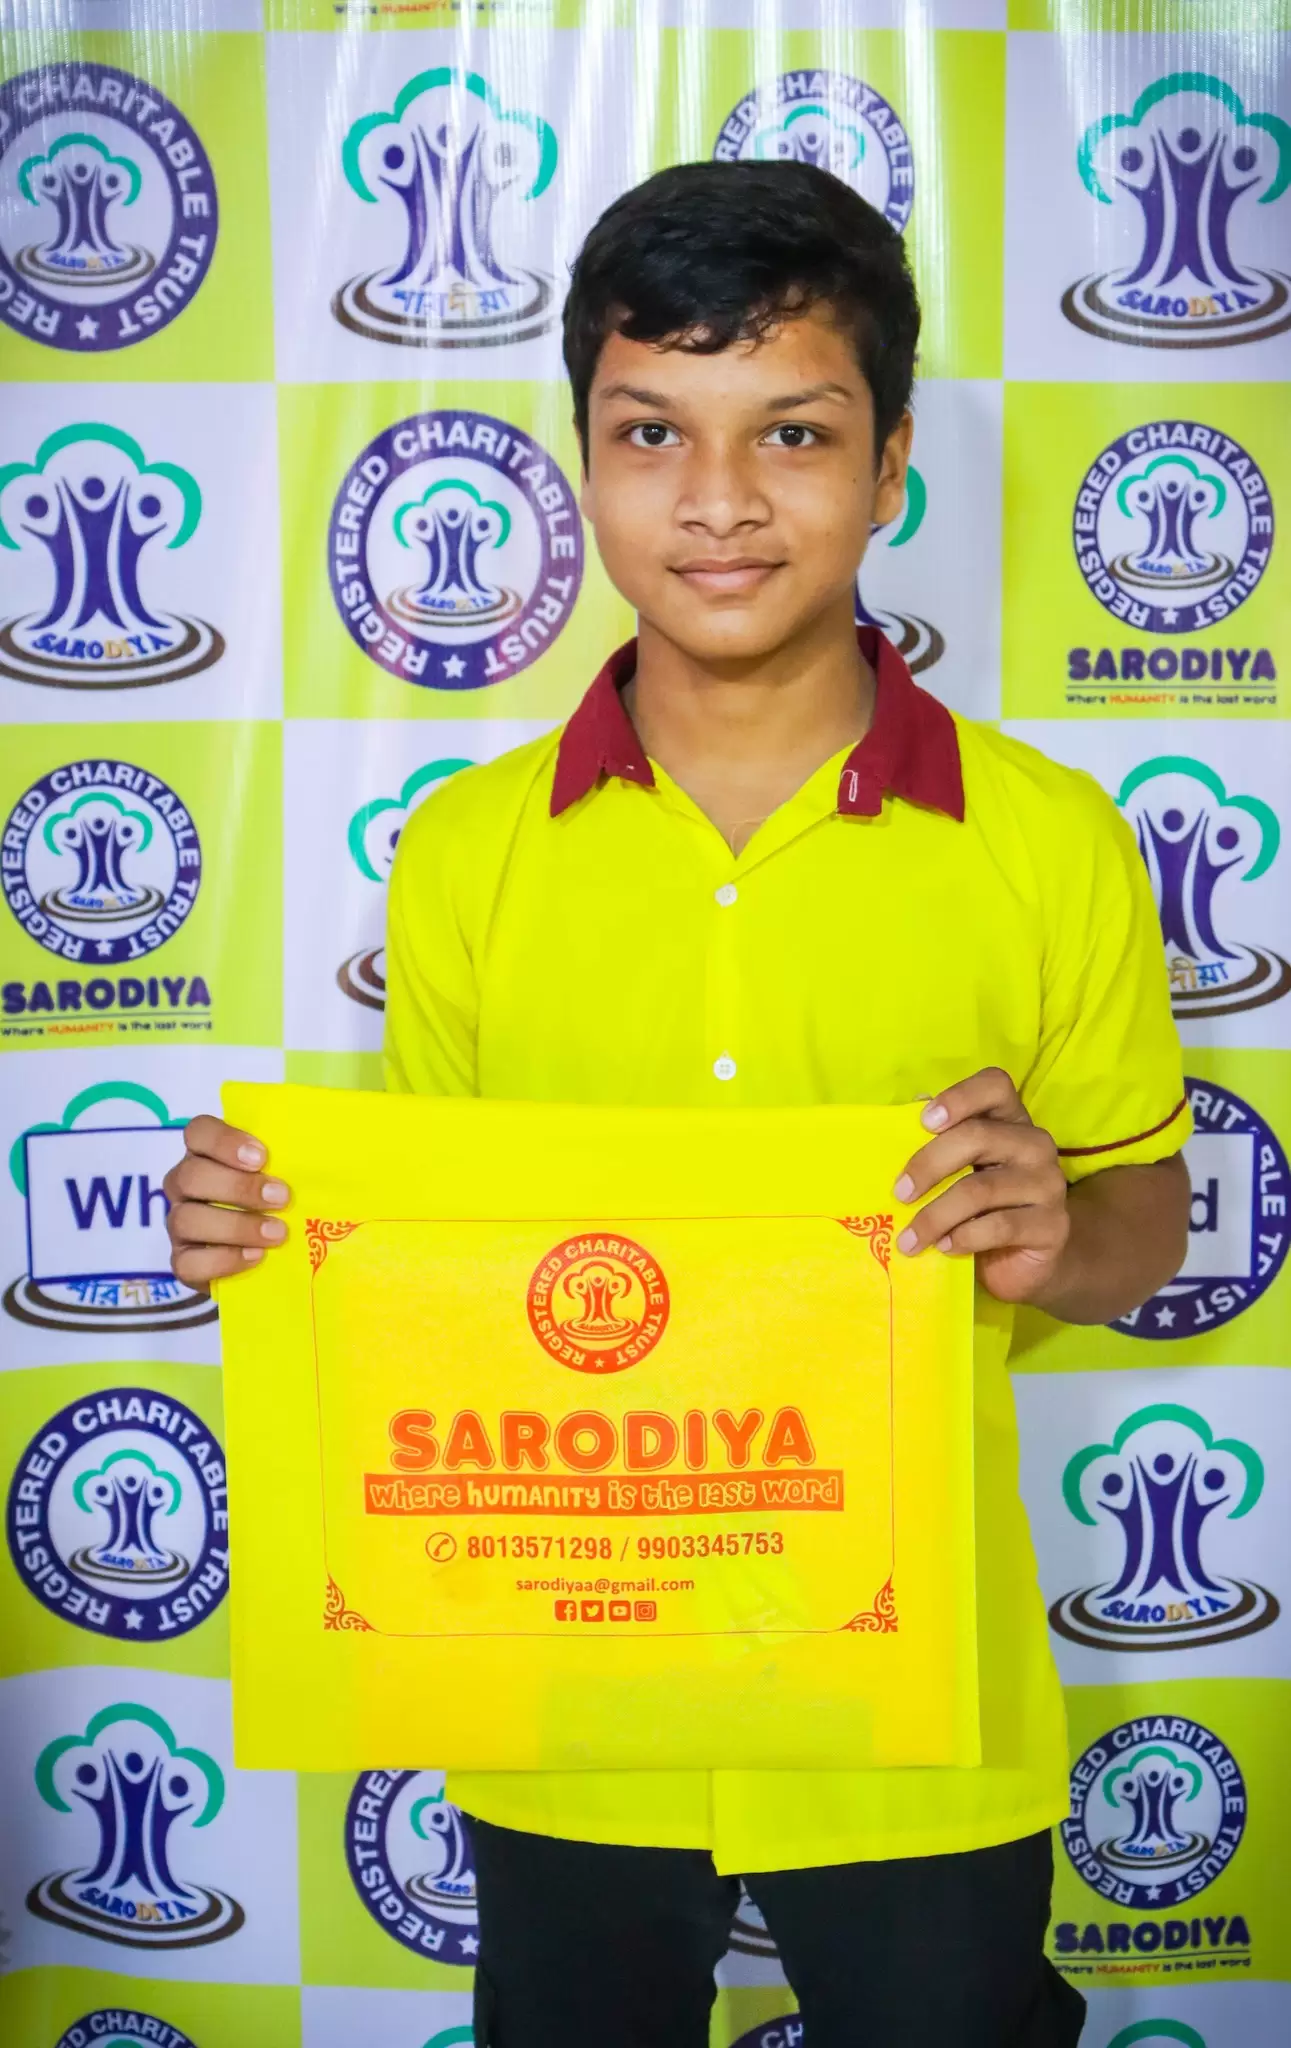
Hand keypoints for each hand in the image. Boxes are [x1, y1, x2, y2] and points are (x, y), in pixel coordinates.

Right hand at [164, 1116, 290, 1288]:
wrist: (272, 1258)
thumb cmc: (282, 1203)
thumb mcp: (290, 1174)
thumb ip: (298, 1159)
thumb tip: (340, 1147)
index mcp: (207, 1153)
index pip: (198, 1131)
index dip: (224, 1141)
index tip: (262, 1157)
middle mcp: (186, 1185)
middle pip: (190, 1176)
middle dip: (238, 1188)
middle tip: (281, 1197)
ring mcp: (179, 1224)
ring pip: (186, 1219)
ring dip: (236, 1226)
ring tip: (277, 1233)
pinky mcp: (183, 1261)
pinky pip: (186, 1262)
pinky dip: (222, 1260)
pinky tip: (255, 1257)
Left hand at [893, 1067, 1069, 1305]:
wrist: (1024, 1261)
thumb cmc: (982, 1209)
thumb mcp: (959, 1173)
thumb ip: (937, 1145)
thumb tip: (902, 1119)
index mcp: (1011, 1120)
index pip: (996, 1085)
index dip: (960, 1097)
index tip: (925, 1122)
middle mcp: (1035, 1145)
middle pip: (978, 1136)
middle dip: (929, 1164)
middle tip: (899, 1193)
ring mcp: (1048, 1184)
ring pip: (981, 1189)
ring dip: (936, 1216)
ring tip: (909, 1239)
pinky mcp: (1053, 1226)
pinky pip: (1000, 1227)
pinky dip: (964, 1238)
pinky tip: (945, 1247)